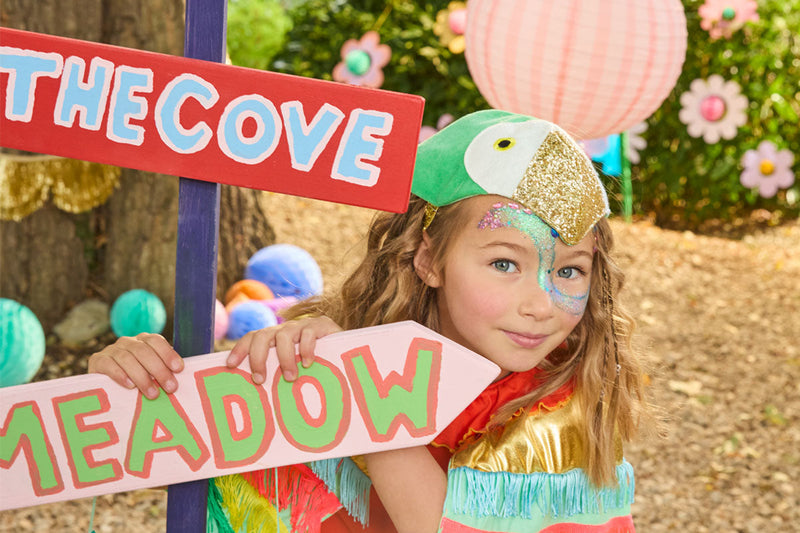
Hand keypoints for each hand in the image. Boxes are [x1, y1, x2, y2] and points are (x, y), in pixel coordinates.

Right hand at [88, 333, 183, 398]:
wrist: (101, 385)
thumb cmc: (134, 380)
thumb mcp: (149, 373)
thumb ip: (162, 372)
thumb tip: (179, 380)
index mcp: (143, 341)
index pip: (156, 341)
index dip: (168, 354)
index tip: (179, 369)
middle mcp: (127, 342)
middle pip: (144, 351)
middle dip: (159, 370)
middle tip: (170, 388)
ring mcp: (111, 350)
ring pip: (128, 358)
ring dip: (142, 377)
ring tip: (153, 394)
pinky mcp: (97, 360)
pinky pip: (109, 365)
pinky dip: (120, 375)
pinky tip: (130, 386)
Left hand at [226, 316, 341, 383]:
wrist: (347, 350)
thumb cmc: (316, 366)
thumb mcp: (294, 368)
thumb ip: (279, 374)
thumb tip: (257, 398)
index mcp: (275, 338)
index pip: (251, 337)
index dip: (239, 349)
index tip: (229, 365)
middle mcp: (285, 329)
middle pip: (262, 335)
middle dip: (257, 358)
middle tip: (259, 380)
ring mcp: (303, 326)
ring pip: (284, 334)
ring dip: (284, 358)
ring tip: (290, 377)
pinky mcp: (322, 325)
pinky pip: (308, 333)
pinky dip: (305, 348)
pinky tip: (308, 363)